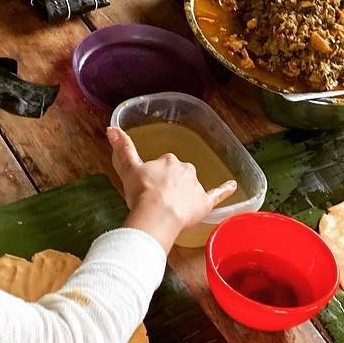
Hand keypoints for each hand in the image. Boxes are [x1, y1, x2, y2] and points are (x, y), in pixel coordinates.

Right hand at [108, 127, 237, 249]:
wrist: (156, 214)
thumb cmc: (141, 193)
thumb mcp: (128, 169)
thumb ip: (122, 149)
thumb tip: (111, 128)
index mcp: (168, 160)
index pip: (164, 165)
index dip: (156, 177)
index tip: (149, 186)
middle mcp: (185, 169)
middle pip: (179, 175)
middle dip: (171, 185)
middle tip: (158, 199)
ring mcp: (196, 186)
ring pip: (192, 186)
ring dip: (185, 193)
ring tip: (173, 209)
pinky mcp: (205, 202)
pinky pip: (217, 195)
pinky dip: (225, 190)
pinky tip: (232, 186)